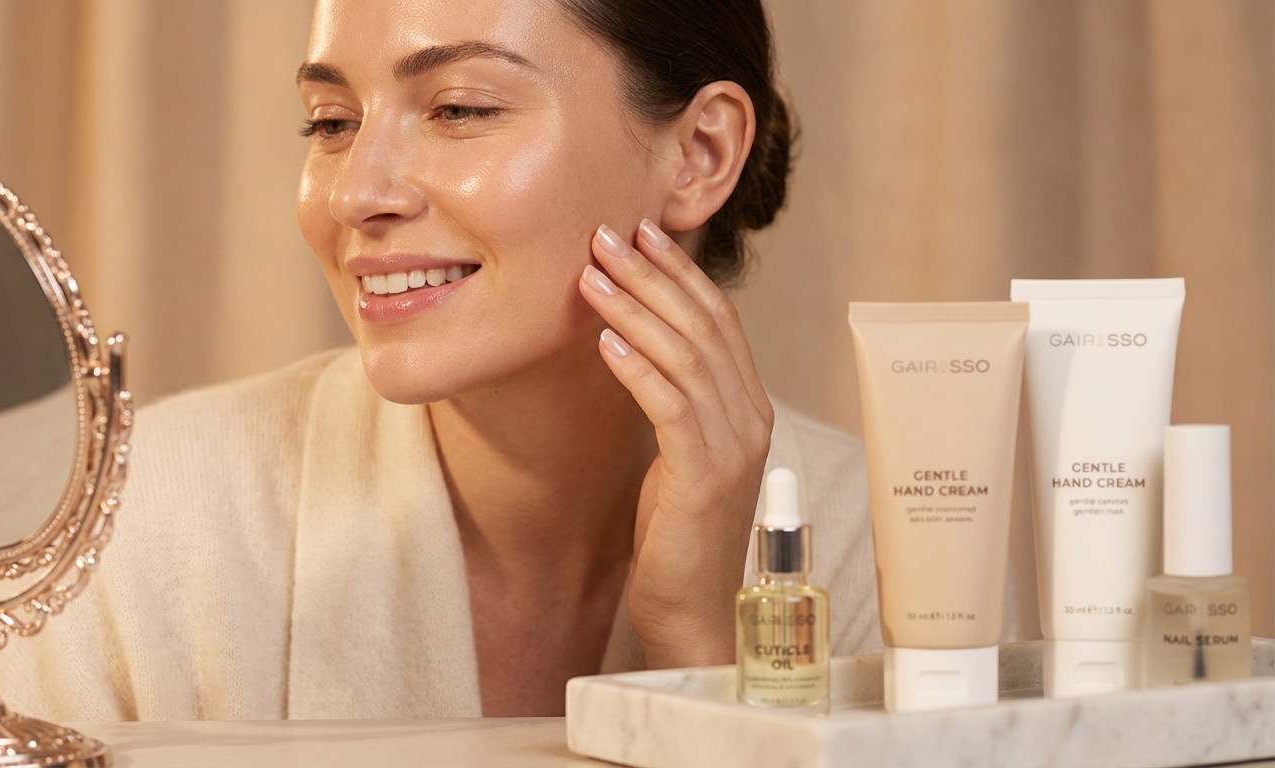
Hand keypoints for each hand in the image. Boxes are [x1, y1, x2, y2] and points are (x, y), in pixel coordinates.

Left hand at [577, 219, 774, 667]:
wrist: (692, 610)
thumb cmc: (676, 532)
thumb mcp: (680, 453)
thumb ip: (674, 400)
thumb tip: (634, 340)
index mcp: (749, 407)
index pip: (719, 320)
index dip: (680, 272)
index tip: (641, 233)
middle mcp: (750, 417)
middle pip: (703, 326)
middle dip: (652, 274)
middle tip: (606, 235)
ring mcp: (733, 446)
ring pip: (685, 356)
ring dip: (635, 309)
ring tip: (592, 275)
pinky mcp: (705, 474)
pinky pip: (670, 405)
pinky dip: (637, 366)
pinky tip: (604, 341)